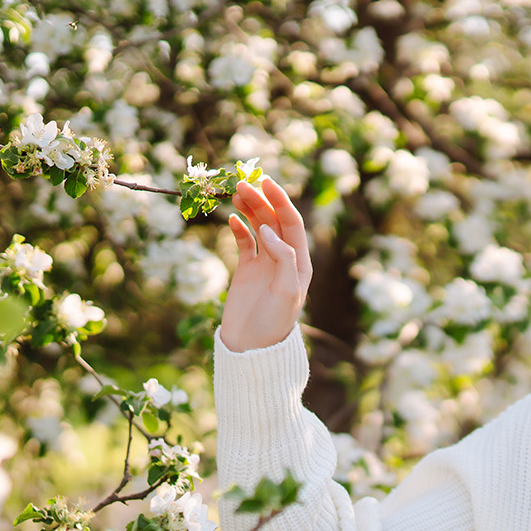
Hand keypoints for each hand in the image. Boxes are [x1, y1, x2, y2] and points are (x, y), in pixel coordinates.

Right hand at [220, 176, 312, 352]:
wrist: (250, 347)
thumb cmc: (273, 322)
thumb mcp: (286, 292)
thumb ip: (283, 258)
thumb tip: (268, 230)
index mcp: (300, 263)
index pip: (292, 224)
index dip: (281, 202)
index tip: (266, 183)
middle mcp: (284, 260)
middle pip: (273, 221)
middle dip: (260, 201)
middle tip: (242, 183)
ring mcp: (264, 264)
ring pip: (258, 227)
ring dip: (249, 209)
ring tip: (235, 193)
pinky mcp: (246, 270)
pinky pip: (244, 242)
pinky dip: (238, 229)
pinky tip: (230, 218)